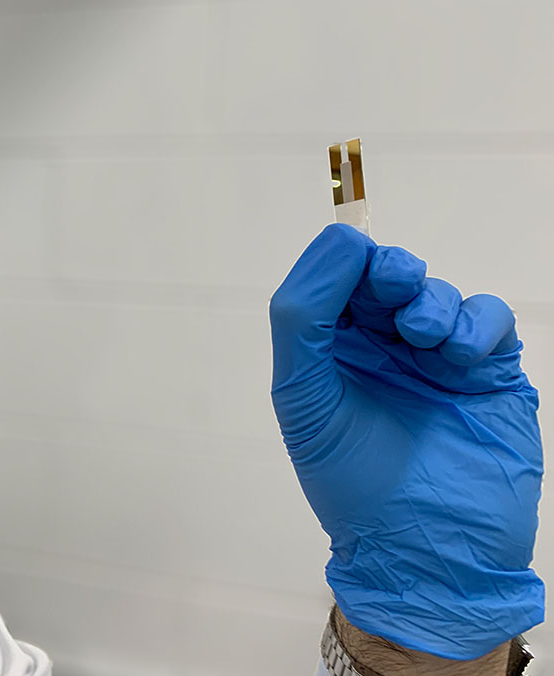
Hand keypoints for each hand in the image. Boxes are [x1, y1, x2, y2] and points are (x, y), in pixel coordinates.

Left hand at [269, 224, 542, 659]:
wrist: (426, 551)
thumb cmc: (352, 482)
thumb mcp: (305, 398)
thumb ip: (302, 319)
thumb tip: (338, 242)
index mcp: (332, 353)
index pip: (336, 283)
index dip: (345, 262)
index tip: (356, 261)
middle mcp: (382, 349)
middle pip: (388, 278)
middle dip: (392, 272)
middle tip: (395, 284)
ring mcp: (438, 360)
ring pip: (439, 293)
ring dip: (432, 302)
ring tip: (424, 338)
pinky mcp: (490, 374)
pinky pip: (489, 319)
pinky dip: (476, 323)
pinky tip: (459, 356)